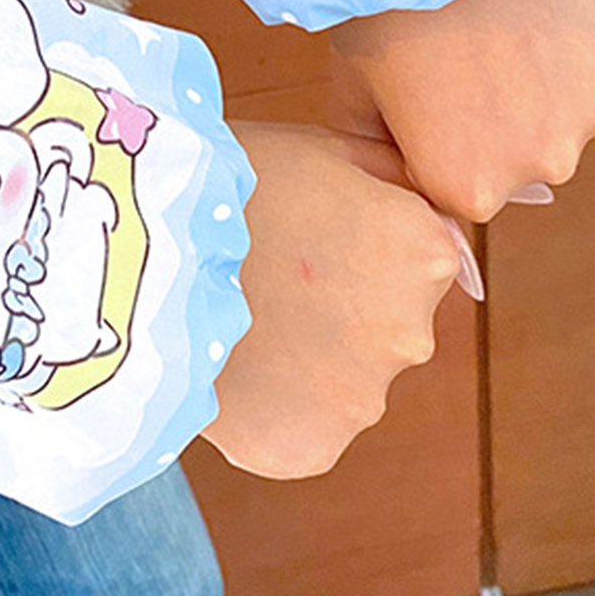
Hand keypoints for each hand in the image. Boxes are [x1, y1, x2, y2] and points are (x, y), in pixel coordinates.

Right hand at [201, 122, 464, 479]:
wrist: (143, 256)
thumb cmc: (227, 184)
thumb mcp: (326, 149)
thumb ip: (400, 182)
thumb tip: (451, 229)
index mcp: (425, 251)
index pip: (414, 254)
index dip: (352, 239)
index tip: (300, 232)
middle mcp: (413, 331)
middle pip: (382, 321)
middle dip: (337, 305)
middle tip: (263, 273)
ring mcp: (364, 398)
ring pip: (342, 378)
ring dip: (302, 357)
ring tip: (236, 316)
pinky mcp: (313, 447)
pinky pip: (302, 425)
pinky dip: (272, 404)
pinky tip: (229, 364)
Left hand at [328, 0, 594, 221]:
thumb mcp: (356, 82)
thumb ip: (375, 145)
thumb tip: (395, 175)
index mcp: (472, 186)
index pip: (467, 179)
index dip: (452, 126)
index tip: (441, 77)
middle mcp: (546, 166)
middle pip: (531, 146)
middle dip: (510, 105)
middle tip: (478, 36)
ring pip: (582, 99)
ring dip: (559, 66)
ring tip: (517, 7)